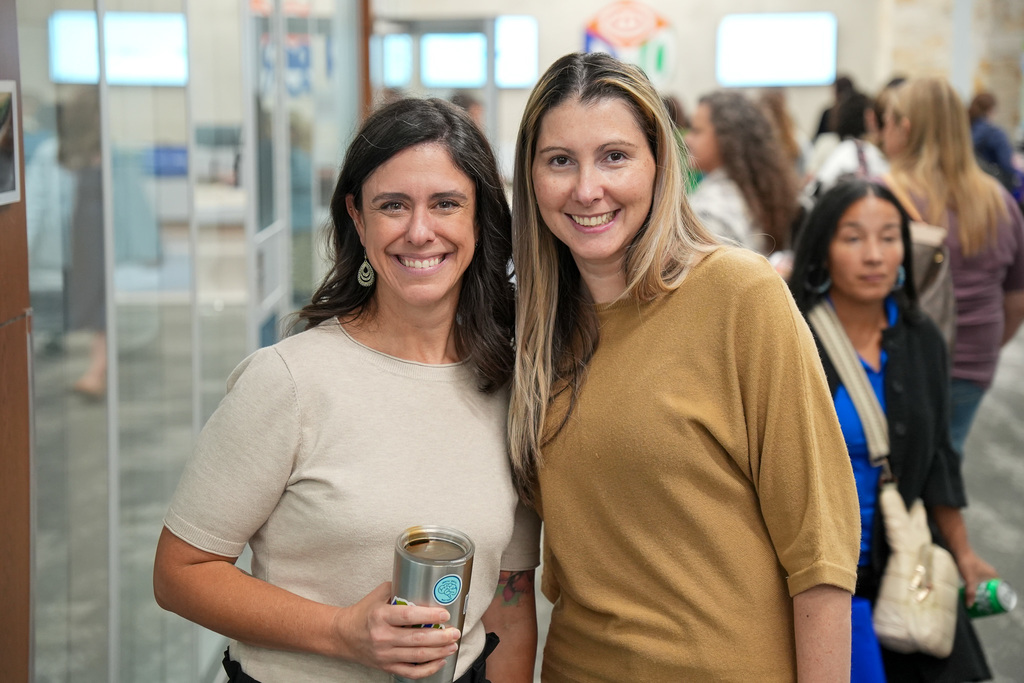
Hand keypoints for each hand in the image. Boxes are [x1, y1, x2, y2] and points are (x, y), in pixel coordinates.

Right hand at [331, 581, 460, 678]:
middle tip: (455, 632)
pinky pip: (411, 672)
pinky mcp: (387, 666)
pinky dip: (428, 669)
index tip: (444, 614)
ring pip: (417, 656)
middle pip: (417, 639)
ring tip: (452, 645)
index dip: (429, 616)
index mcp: (380, 616)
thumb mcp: (378, 595)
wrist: (343, 635)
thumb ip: (399, 587)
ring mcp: (385, 654)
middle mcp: (382, 636)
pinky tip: (440, 661)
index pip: (408, 616)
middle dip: (441, 637)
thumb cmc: (363, 613)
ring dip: (439, 651)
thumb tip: (423, 582)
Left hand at [956, 551, 998, 606]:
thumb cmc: (966, 563)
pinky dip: (977, 589)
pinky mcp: (974, 571)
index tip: (994, 607)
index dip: (998, 599)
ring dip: (982, 594)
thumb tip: (970, 606)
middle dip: (989, 599)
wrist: (958, 550)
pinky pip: (979, 583)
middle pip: (992, 589)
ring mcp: (982, 572)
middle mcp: (989, 573)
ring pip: (985, 586)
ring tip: (978, 603)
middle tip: (985, 607)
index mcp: (993, 575)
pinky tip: (971, 594)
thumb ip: (970, 592)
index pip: (1001, 589)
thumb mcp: (969, 580)